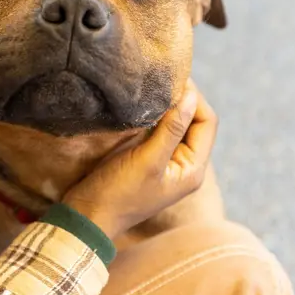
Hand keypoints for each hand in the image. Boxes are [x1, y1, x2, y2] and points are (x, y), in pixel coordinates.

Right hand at [63, 79, 217, 239]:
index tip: (173, 78)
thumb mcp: (147, 160)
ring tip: (151, 88)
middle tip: (161, 78)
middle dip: (182, 100)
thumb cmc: (119, 192)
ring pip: (176, 125)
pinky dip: (153, 117)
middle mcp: (184, 165)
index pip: (207, 122)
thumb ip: (172, 129)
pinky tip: (140, 105)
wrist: (88, 216)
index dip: (194, 98)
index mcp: (192, 169)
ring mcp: (165, 163)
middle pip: (194, 122)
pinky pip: (158, 132)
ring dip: (167, 107)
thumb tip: (191, 96)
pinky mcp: (147, 160)